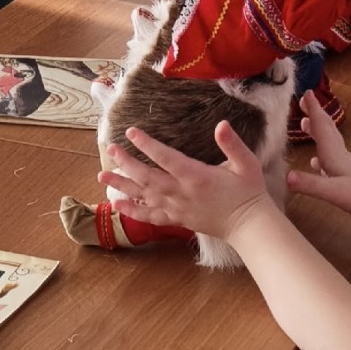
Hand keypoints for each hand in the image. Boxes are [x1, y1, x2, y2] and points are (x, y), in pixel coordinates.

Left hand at [98, 122, 269, 243]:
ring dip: (122, 185)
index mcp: (196, 176)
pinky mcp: (176, 219)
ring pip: (143, 196)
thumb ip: (232, 144)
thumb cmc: (248, 191)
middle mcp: (181, 193)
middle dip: (126, 163)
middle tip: (110, 148)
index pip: (166, 158)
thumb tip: (221, 124)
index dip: (147, 144)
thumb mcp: (246, 163)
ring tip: (102, 176)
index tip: (131, 131)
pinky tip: (117, 204)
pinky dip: (132, 211)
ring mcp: (177, 208)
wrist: (248, 224)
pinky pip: (149, 216)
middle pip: (147, 177)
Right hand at [286, 94, 350, 221]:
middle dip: (315, 116)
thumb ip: (310, 184)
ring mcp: (347, 168)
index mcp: (335, 155)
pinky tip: (317, 164)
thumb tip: (285, 176)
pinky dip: (323, 157)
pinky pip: (332, 162)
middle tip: (304, 103)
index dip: (314, 110)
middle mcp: (341, 157)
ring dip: (317, 133)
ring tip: (306, 126)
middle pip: (326, 131)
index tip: (306, 91)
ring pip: (329, 144)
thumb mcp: (335, 193)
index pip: (322, 128)